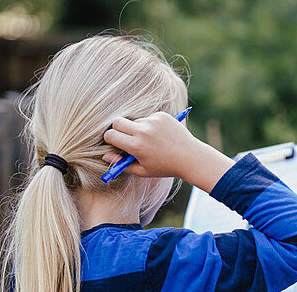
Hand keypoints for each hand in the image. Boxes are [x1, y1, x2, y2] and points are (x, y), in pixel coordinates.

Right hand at [102, 112, 233, 191]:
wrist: (190, 157)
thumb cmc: (165, 167)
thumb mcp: (142, 171)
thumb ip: (121, 164)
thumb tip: (105, 155)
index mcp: (136, 146)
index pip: (111, 135)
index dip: (110, 139)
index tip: (115, 143)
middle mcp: (143, 131)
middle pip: (117, 122)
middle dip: (117, 129)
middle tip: (125, 138)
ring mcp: (153, 122)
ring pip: (134, 121)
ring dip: (136, 129)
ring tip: (150, 141)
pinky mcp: (161, 116)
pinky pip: (147, 118)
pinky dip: (150, 125)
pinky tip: (160, 135)